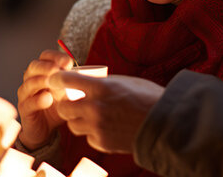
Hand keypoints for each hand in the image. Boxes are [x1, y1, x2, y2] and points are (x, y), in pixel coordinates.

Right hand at [16, 50, 73, 149]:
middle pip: (34, 66)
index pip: (45, 57)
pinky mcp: (24, 109)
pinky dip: (37, 100)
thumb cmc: (57, 107)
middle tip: (58, 70)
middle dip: (46, 66)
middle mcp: (31, 80)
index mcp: (42, 72)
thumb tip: (88, 75)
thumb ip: (73, 84)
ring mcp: (25, 95)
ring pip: (29, 83)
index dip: (55, 57)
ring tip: (53, 82)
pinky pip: (28, 103)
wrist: (45, 130)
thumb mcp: (67, 93)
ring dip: (41, 81)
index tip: (69, 62)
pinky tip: (47, 99)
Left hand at [50, 72, 164, 153]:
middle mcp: (94, 108)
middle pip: (63, 107)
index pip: (65, 81)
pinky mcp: (102, 142)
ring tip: (92, 115)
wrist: (166, 123)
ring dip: (78, 120)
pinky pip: (88, 137)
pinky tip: (106, 127)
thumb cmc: (148, 98)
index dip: (58, 80)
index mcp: (100, 88)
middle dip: (66, 104)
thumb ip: (101, 84)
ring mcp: (97, 127)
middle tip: (74, 102)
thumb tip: (84, 83)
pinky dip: (93, 133)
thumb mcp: (124, 82)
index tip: (57, 81)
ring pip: (72, 125)